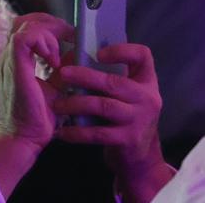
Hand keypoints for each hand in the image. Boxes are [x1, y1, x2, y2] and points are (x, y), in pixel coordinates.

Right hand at [0, 13, 67, 146]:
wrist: (25, 137)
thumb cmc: (38, 117)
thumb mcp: (56, 87)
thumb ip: (62, 70)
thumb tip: (76, 53)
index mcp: (16, 60)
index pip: (27, 27)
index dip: (49, 26)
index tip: (69, 36)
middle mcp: (8, 56)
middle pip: (25, 20)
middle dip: (51, 23)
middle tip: (69, 35)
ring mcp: (9, 60)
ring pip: (25, 25)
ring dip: (48, 32)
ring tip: (60, 51)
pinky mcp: (14, 66)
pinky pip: (24, 38)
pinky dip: (43, 43)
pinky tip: (54, 60)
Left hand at [54, 44, 173, 202]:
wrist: (140, 155)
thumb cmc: (126, 114)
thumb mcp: (127, 93)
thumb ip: (111, 75)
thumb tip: (73, 55)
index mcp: (146, 81)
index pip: (143, 56)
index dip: (122, 50)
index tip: (98, 53)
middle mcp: (147, 98)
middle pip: (114, 82)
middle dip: (85, 77)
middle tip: (62, 74)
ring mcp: (139, 119)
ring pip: (103, 106)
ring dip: (76, 104)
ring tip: (57, 105)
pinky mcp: (129, 140)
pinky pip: (98, 133)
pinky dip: (78, 132)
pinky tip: (63, 131)